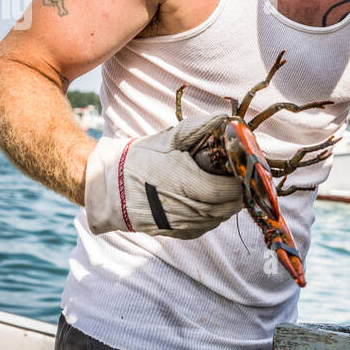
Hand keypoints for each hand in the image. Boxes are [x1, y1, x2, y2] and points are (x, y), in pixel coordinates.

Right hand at [84, 115, 243, 238]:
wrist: (108, 187)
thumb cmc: (138, 160)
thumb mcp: (167, 140)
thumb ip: (198, 128)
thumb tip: (224, 116)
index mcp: (188, 184)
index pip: (228, 191)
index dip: (239, 184)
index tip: (241, 173)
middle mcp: (187, 208)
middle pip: (226, 208)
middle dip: (236, 195)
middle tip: (237, 182)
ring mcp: (180, 223)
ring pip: (216, 220)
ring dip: (226, 207)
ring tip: (225, 192)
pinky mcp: (173, 232)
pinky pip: (202, 229)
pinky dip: (211, 219)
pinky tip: (208, 205)